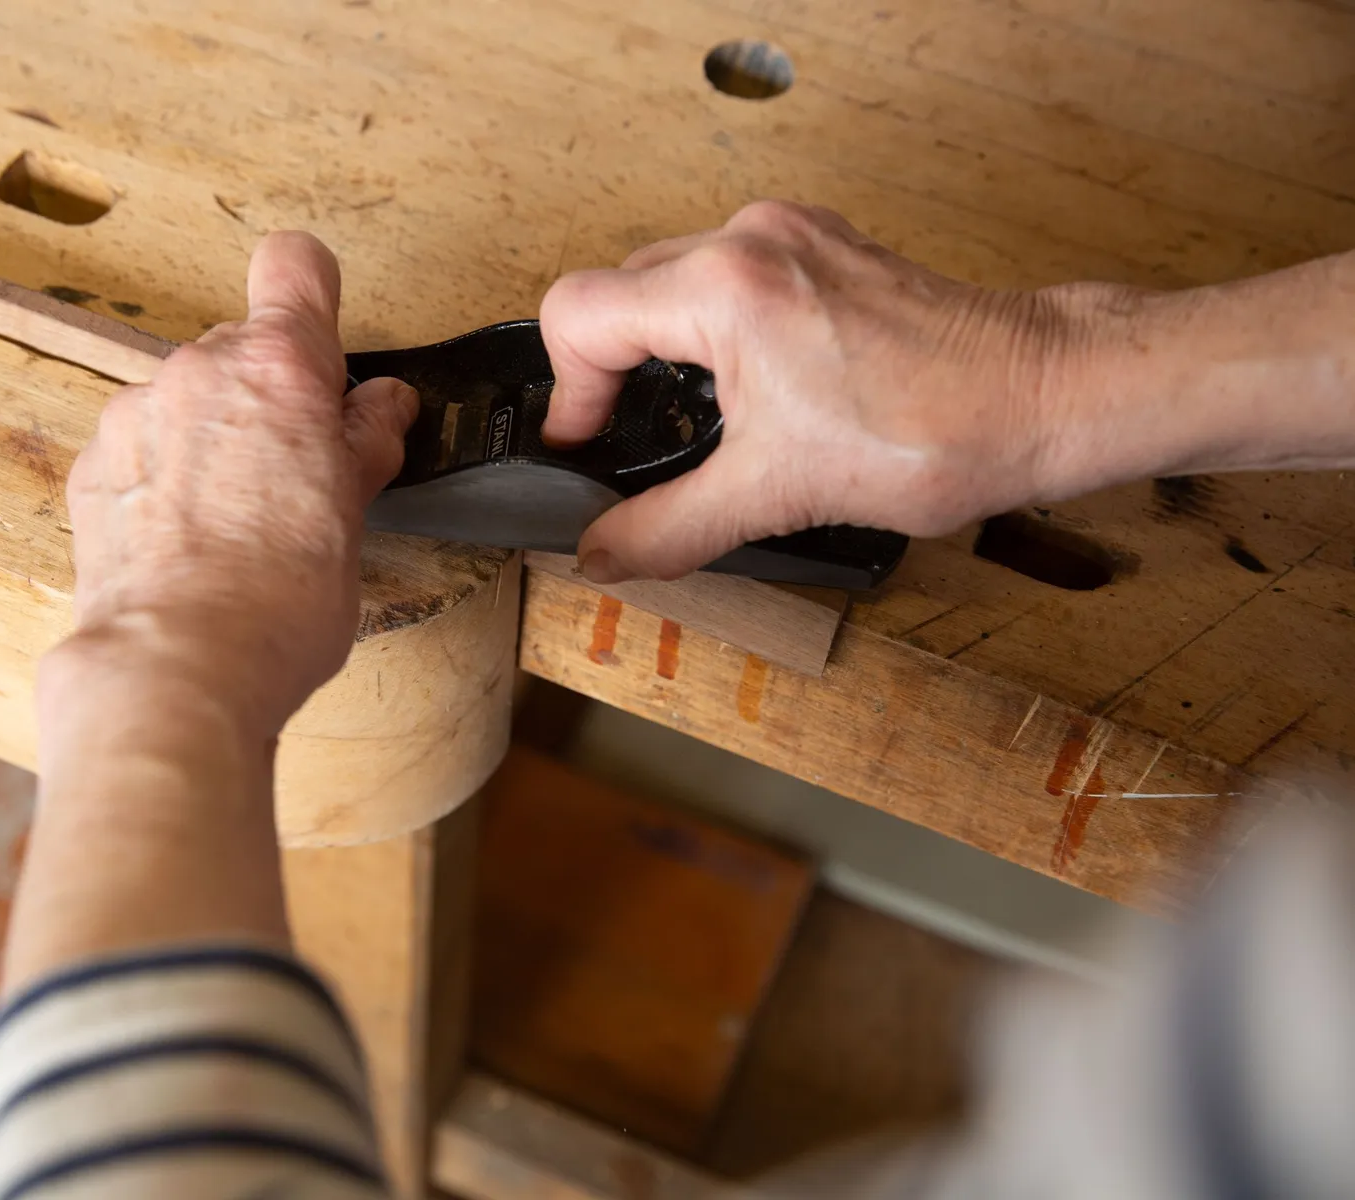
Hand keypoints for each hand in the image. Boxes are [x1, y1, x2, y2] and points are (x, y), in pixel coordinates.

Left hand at [47, 231, 417, 742]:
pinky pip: (142, 450)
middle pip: (242, 349)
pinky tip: (189, 544)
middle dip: (270, 399)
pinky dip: (165, 481)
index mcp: (278, 366)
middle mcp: (197, 370)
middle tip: (299, 478)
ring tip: (238, 526)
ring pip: (188, 402)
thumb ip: (366, 440)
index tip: (323, 346)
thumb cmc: (277, 601)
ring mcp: (135, 416)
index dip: (314, 295)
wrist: (179, 664)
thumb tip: (383, 406)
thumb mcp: (354, 513)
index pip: (296, 264)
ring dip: (214, 441)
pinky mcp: (92, 468)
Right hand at [539, 201, 1095, 581]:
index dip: (569, 391)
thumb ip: (668, 528)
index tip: (590, 445)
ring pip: (672, 281)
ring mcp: (791, 235)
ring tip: (700, 423)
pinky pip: (729, 276)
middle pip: (620, 292)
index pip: (578, 313)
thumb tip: (599, 553)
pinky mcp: (824, 247)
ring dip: (666, 352)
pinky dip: (716, 331)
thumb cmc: (935, 432)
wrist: (1044, 396)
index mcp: (724, 288)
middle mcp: (750, 239)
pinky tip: (754, 393)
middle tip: (635, 443)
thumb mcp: (778, 495)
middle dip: (614, 373)